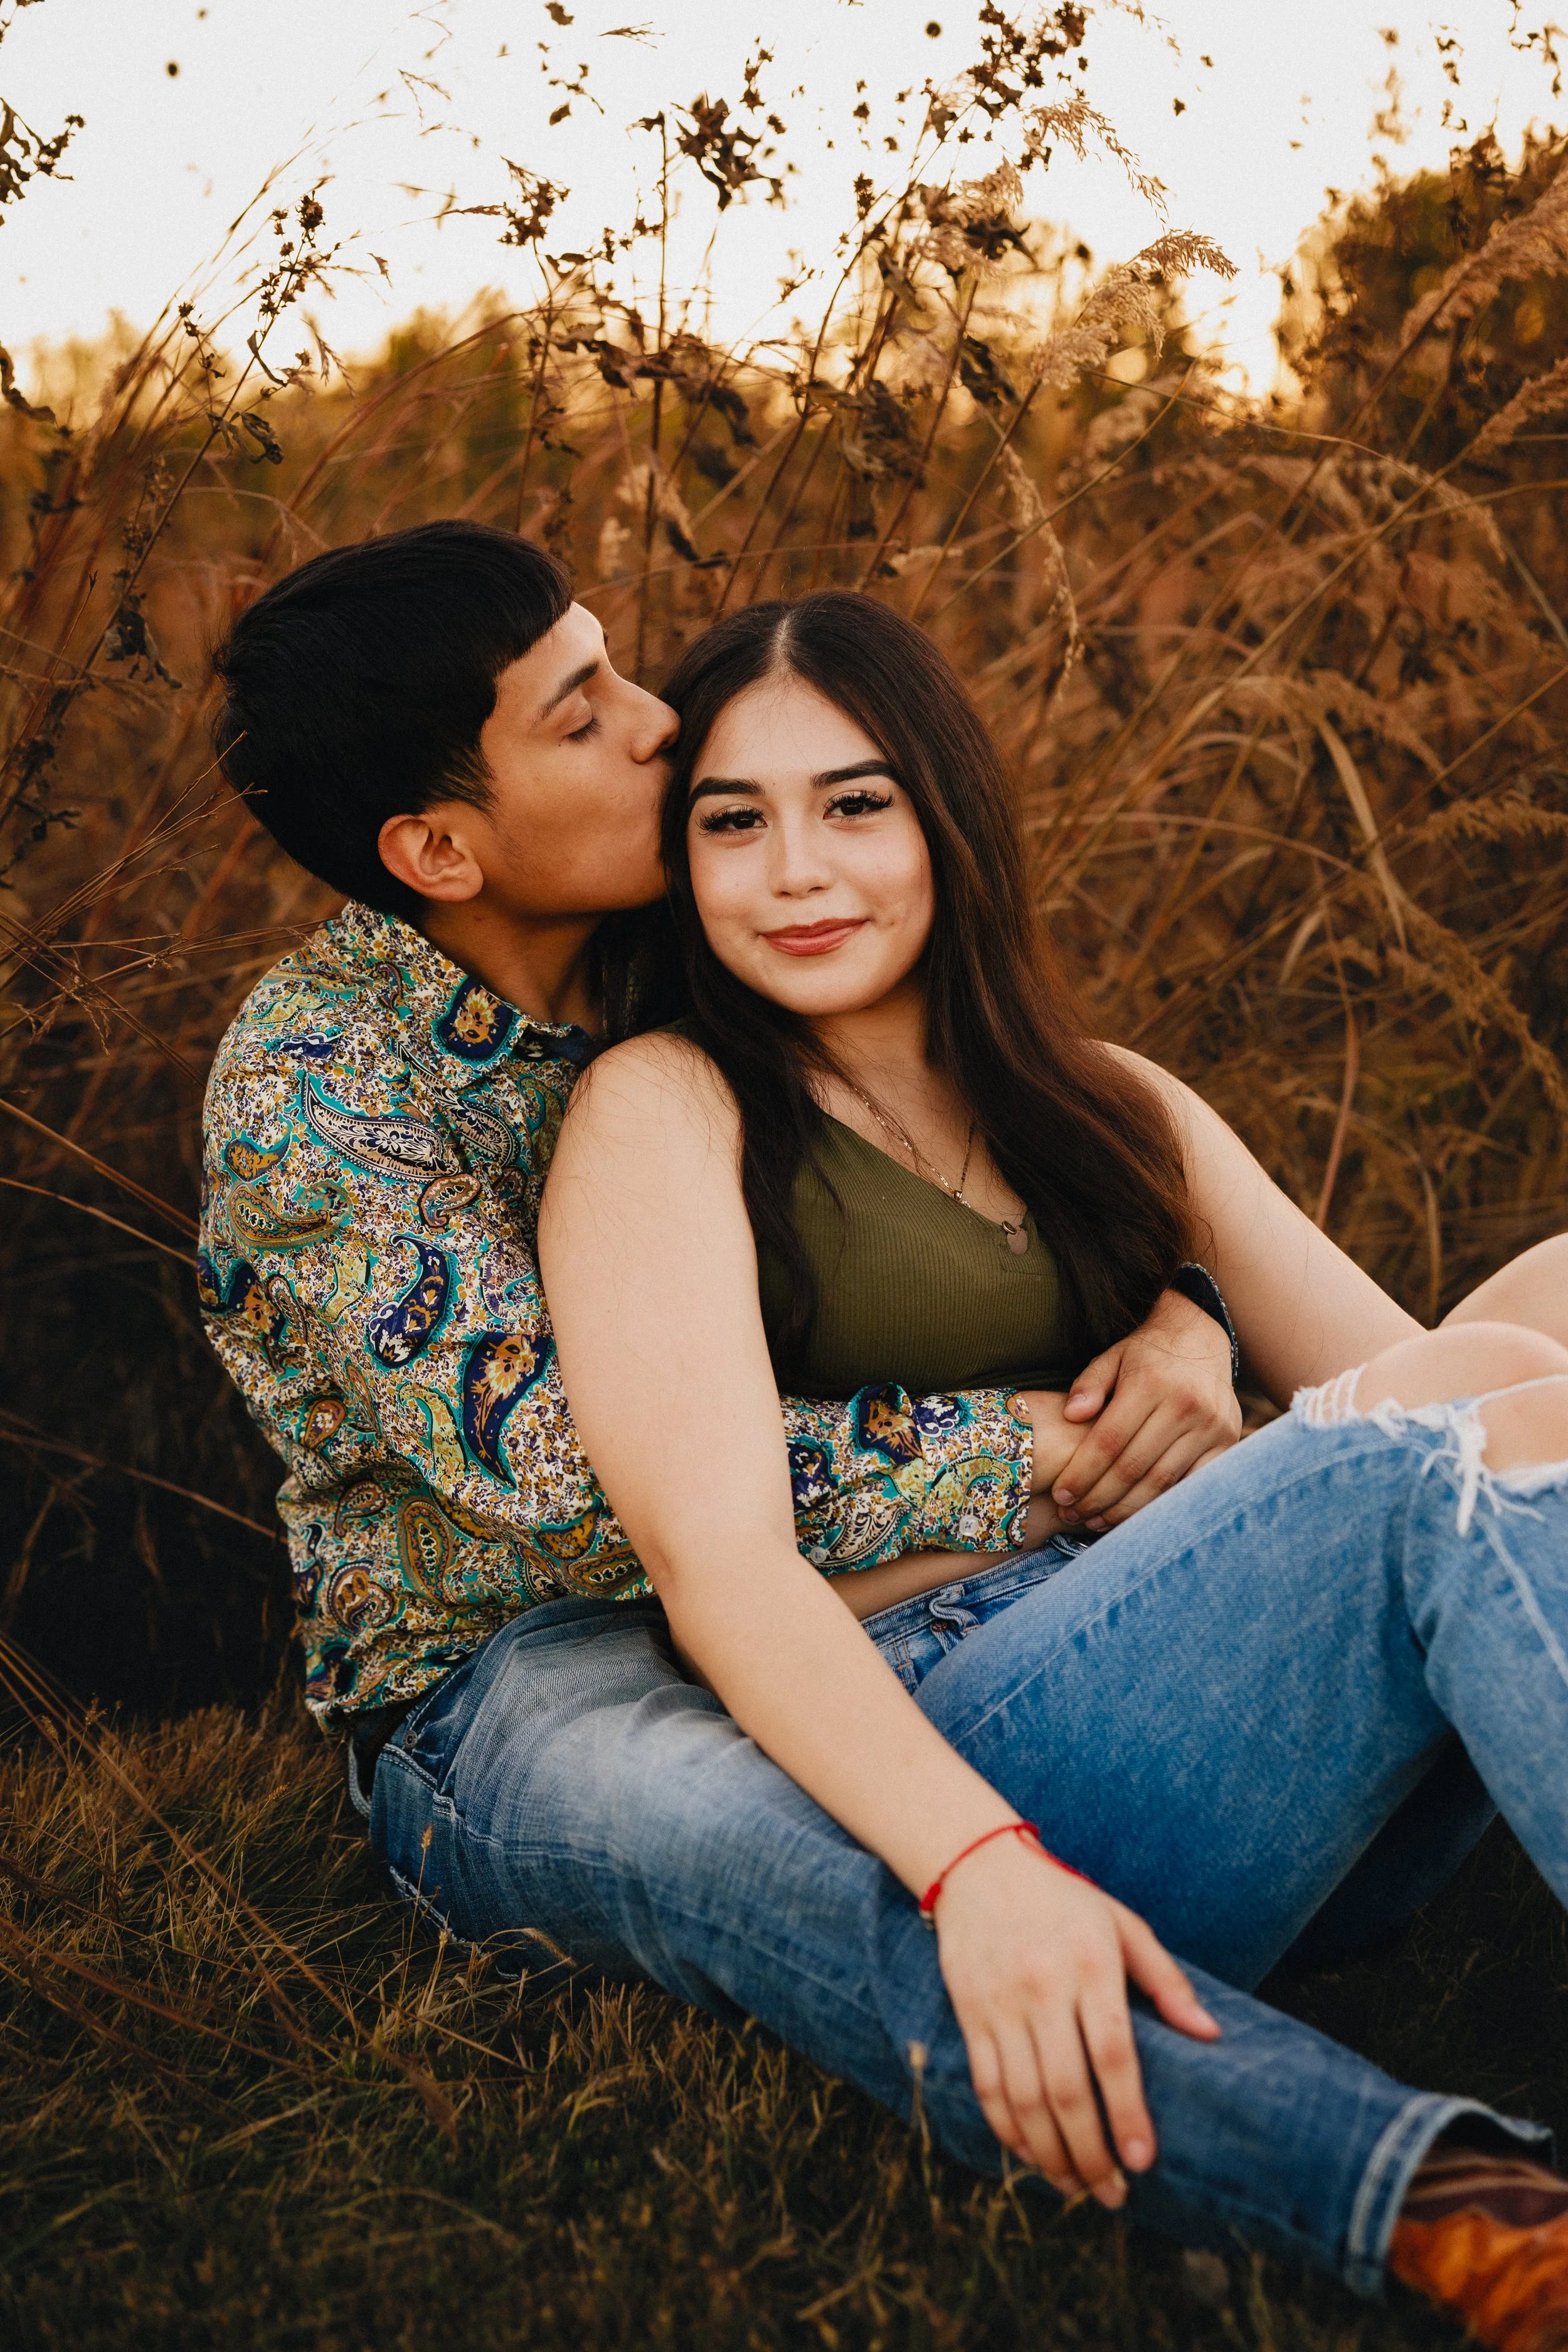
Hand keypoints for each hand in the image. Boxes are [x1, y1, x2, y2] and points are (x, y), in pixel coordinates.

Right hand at [933, 1832, 1219, 2202]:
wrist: (978, 1865)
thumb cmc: (1064, 1899)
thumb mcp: (1123, 1924)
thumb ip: (1166, 1981)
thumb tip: (1210, 2035)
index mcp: (1089, 1964)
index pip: (1112, 2054)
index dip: (1129, 2114)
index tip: (1143, 2160)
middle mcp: (1043, 1987)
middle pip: (1067, 2089)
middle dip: (1091, 2152)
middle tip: (1112, 2193)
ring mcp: (1001, 2003)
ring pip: (1024, 2097)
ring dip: (1050, 2152)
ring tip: (1075, 2185)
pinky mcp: (969, 2012)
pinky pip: (987, 2084)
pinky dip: (1007, 2129)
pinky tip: (1030, 2154)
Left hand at [1051, 1286, 1241, 1530]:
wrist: (1201, 1339)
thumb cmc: (1146, 1353)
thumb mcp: (1112, 1357)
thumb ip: (1089, 1384)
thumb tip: (1070, 1415)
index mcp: (1151, 1383)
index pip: (1110, 1440)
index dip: (1083, 1473)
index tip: (1061, 1494)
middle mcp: (1186, 1404)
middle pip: (1134, 1466)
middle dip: (1099, 1497)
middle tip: (1074, 1514)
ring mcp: (1212, 1425)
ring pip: (1162, 1481)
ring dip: (1128, 1509)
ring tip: (1098, 1522)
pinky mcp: (1228, 1440)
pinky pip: (1191, 1483)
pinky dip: (1163, 1503)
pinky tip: (1138, 1516)